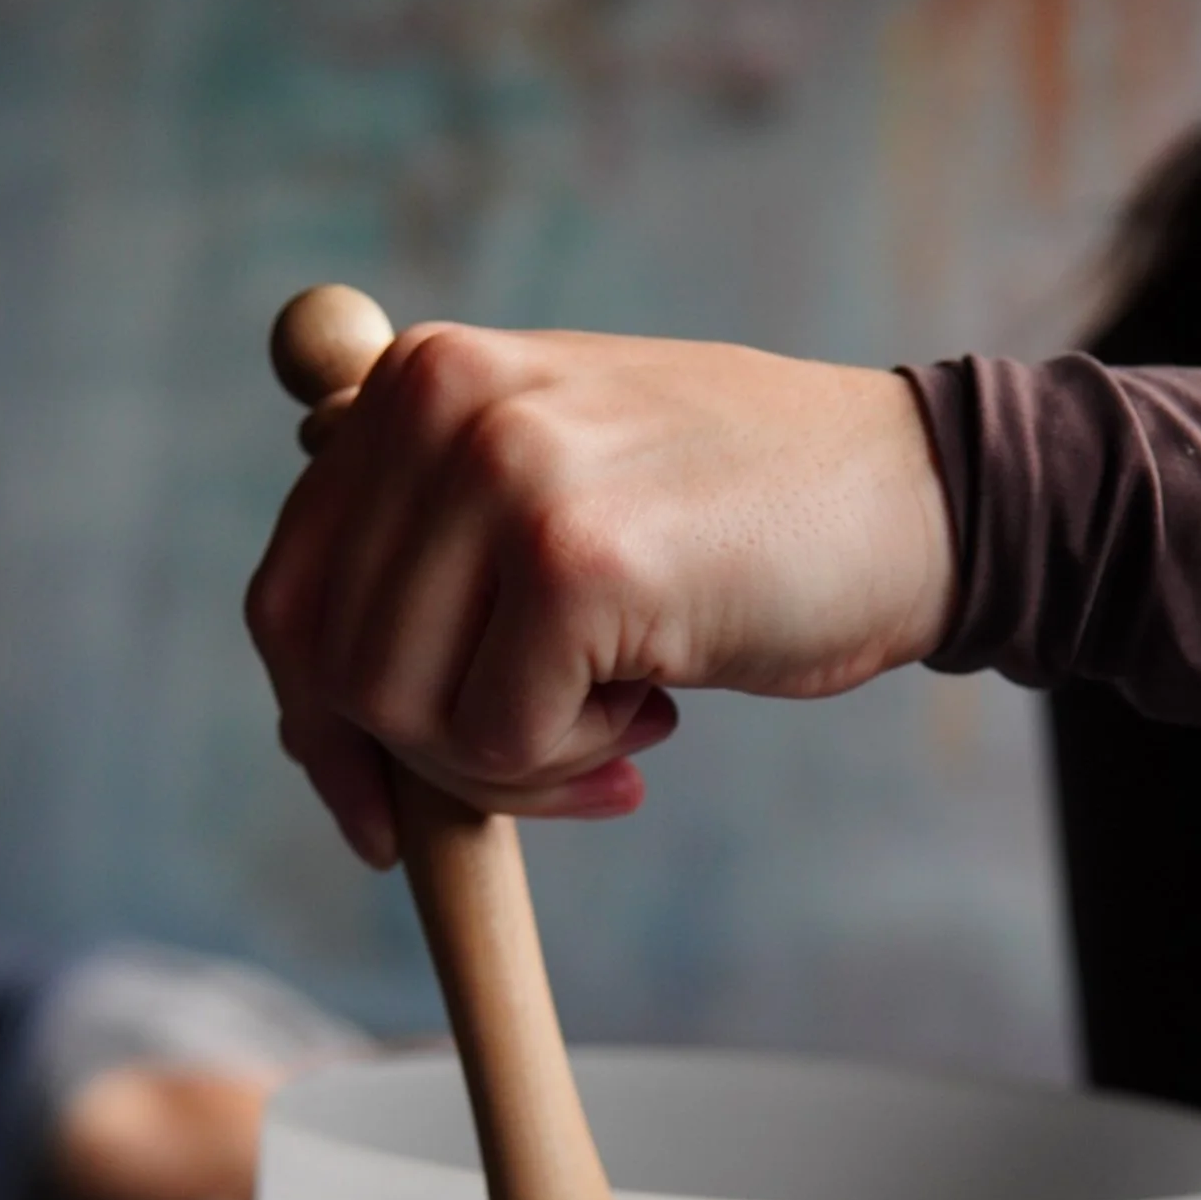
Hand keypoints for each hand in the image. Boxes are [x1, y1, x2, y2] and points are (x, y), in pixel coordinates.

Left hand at [246, 324, 955, 864]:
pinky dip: (572, 766)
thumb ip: (429, 551)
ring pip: (403, 716)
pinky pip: (499, 741)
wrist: (912, 500)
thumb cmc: (735, 521)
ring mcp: (502, 472)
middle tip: (556, 765)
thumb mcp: (555, 490)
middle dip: (432, 763)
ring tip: (619, 719)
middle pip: (333, 670)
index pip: (287, 594)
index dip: (317, 728)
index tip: (372, 818)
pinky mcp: (571, 557)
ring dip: (512, 764)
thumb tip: (310, 699)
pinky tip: (658, 706)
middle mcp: (439, 402)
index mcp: (418, 381)